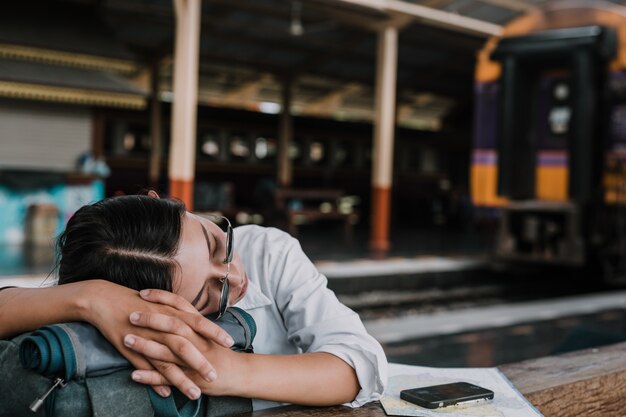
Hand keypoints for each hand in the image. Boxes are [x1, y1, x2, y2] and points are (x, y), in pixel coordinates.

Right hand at [78, 280, 233, 398]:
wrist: (105, 298)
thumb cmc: (136, 301)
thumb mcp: (162, 303)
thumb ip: (179, 315)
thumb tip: (196, 326)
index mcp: (171, 311)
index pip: (198, 322)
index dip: (214, 332)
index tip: (230, 343)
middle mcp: (161, 324)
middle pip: (185, 344)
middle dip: (201, 362)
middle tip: (215, 375)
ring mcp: (145, 338)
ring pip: (167, 361)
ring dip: (182, 379)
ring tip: (195, 394)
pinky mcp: (130, 348)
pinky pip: (145, 367)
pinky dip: (155, 380)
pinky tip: (166, 393)